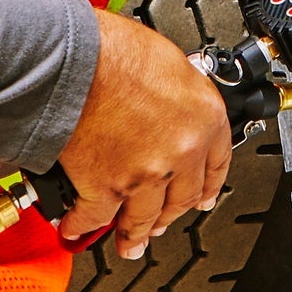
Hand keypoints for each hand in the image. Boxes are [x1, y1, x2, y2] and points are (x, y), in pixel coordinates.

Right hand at [57, 10, 231, 258]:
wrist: (73, 58)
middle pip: (182, 197)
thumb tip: (166, 104)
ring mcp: (146, 173)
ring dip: (134, 233)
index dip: (209, 184)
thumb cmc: (114, 49)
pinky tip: (76, 227)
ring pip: (144, 217)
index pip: (218, 162)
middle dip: (171, 215)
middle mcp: (182, 150)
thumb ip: (175, 94)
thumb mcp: (168, 62)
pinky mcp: (106, 187)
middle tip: (162, 224)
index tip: (203, 197)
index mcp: (205, 116)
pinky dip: (82, 224)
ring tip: (128, 242)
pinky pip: (95, 216)